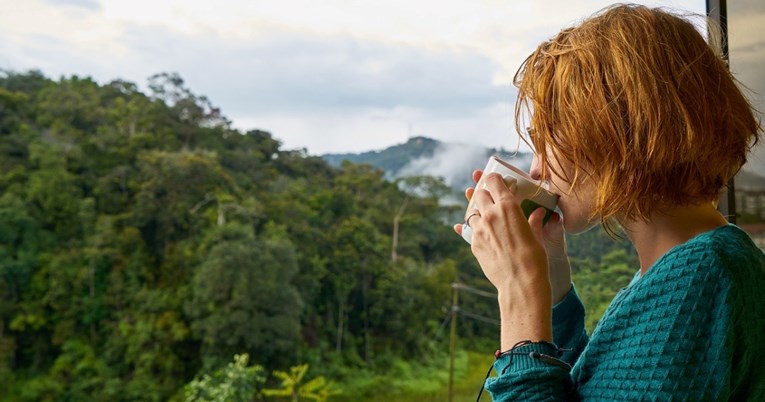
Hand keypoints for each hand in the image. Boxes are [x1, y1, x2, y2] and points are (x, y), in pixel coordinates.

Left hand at [454, 170, 571, 303]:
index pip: (493, 181)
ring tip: (487, 218)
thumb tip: (538, 213)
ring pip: (472, 212)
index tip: (496, 180)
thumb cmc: (534, 259)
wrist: (520, 284)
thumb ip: (533, 221)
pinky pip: (470, 231)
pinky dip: (475, 229)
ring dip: (478, 212)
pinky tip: (482, 233)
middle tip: (492, 199)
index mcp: (508, 206)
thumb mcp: (537, 236)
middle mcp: (490, 214)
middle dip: (484, 194)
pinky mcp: (473, 244)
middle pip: (479, 194)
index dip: (493, 178)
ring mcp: (479, 229)